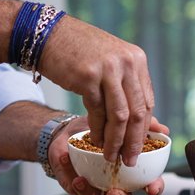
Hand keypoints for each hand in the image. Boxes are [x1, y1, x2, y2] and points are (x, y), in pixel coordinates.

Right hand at [36, 16, 155, 167]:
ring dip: (116, 141)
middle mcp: (126, 62)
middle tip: (130, 159)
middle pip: (137, 111)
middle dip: (134, 141)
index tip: (139, 147)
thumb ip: (125, 83)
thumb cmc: (77, 50)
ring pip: (119, 116)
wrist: (47, 34)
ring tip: (111, 156)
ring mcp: (108, 69)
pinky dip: (97, 130)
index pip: (147, 101)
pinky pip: (97, 112)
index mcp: (136, 59)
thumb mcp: (110, 60)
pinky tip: (95, 140)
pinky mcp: (88, 77)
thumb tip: (139, 118)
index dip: (144, 128)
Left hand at [49, 117, 169, 194]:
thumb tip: (162, 129)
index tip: (152, 188)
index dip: (154, 187)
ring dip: (89, 191)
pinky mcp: (75, 184)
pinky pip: (73, 186)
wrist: (70, 130)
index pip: (149, 183)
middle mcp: (116, 182)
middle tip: (114, 193)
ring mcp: (96, 185)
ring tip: (81, 180)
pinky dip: (69, 176)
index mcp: (131, 169)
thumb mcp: (119, 121)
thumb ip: (140, 125)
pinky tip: (66, 162)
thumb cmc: (100, 129)